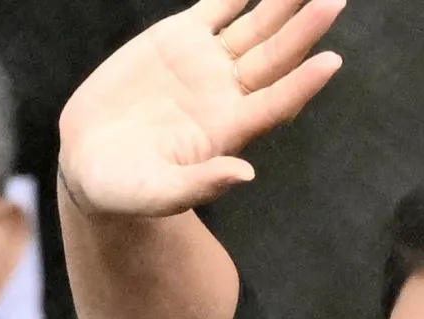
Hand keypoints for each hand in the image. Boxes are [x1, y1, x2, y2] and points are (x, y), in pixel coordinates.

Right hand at [58, 0, 347, 218]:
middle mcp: (227, 93)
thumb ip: (200, 185)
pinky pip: (216, 6)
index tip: (331, 62)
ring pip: (254, 26)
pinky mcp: (179, 38)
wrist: (90, 160)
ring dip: (281, 3)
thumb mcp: (157, 194)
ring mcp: (206, 62)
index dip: (303, 84)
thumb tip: (245, 175)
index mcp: (228, 131)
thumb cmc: (124, 188)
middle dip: (304, 30)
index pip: (276, 103)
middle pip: (275, 58)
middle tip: (333, 1)